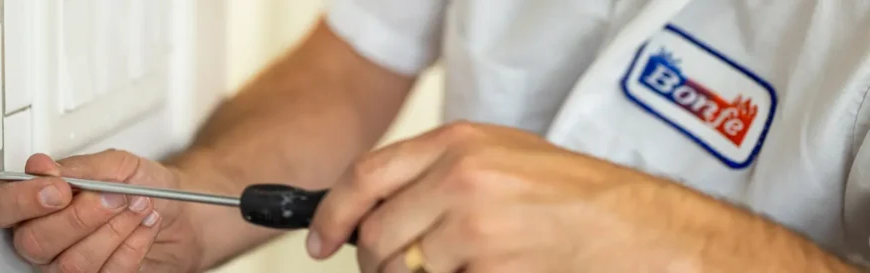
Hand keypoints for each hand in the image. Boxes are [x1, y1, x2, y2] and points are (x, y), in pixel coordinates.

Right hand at [0, 150, 203, 271]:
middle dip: (79, 217)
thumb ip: (78, 168)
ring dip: (112, 230)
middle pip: (34, 242)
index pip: (0, 207)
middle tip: (114, 197)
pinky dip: (131, 246)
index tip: (59, 188)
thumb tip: (42, 168)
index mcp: (35, 203)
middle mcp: (44, 238)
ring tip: (137, 206)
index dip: (21, 200)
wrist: (185, 214)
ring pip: (70, 264)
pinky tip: (144, 226)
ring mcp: (68, 264)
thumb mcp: (117, 165)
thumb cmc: (147, 187)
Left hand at [307, 122, 686, 272]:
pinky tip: (488, 270)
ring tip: (460, 267)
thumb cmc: (571, 194)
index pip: (365, 176)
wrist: (634, 227)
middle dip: (375, 262)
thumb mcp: (499, 158)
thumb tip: (373, 209)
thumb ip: (434, 174)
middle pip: (377, 235)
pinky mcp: (491, 270)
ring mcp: (475, 229)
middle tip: (390, 269)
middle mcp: (460, 181)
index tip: (321, 241)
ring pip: (406, 270)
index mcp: (459, 144)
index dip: (332, 213)